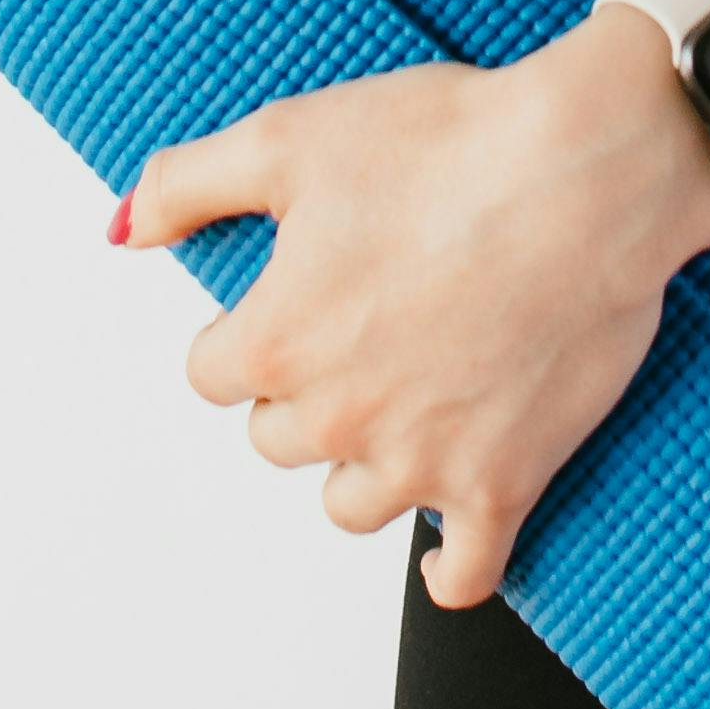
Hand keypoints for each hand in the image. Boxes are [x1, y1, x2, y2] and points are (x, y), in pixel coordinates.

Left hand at [122, 19, 709, 607]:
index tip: (286, 301)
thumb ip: (189, 184)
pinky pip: (465, 572)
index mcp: (277, 337)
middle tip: (360, 328)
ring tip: (397, 407)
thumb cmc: (449, 143)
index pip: (210, 374)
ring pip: (350, 502)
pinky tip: (443, 556)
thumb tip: (123, 229)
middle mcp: (339, 415)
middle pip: (278, 437)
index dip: (243, 332)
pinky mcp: (504, 480)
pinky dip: (449, 571)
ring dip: (361, 463)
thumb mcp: (290, 136)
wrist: (586, 170)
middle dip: (303, 389)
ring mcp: (422, 459)